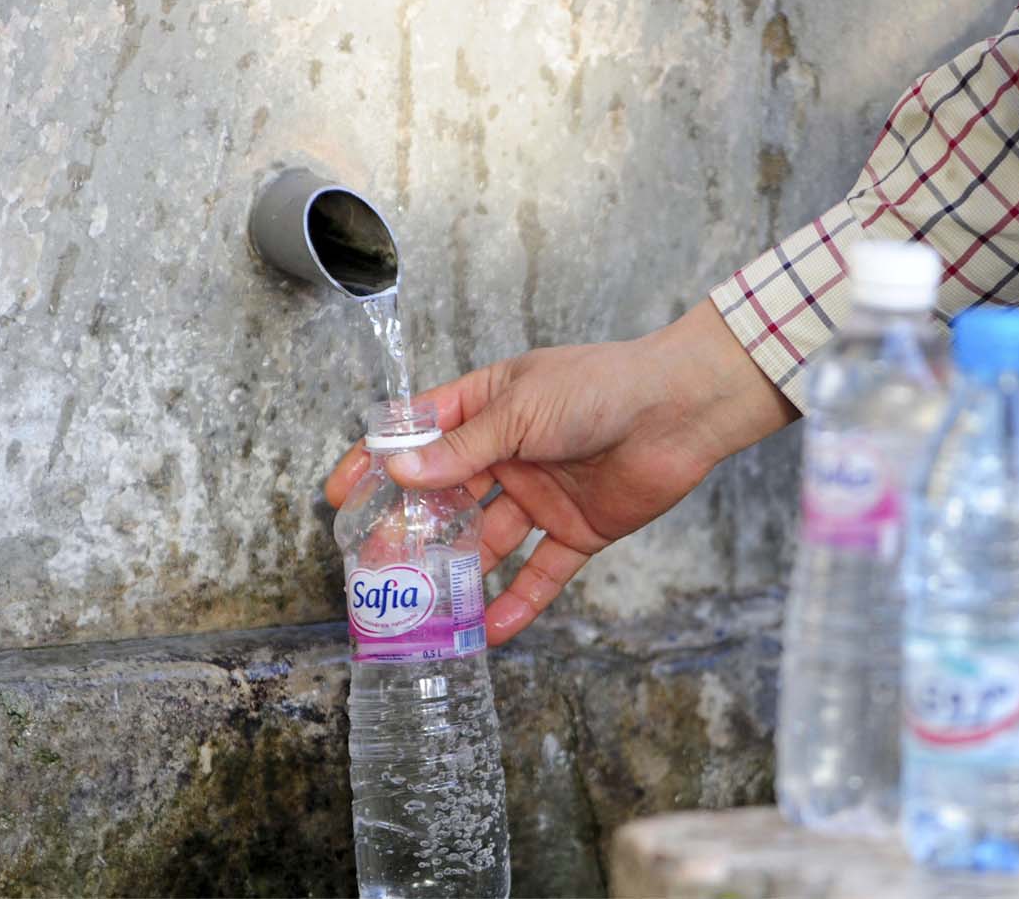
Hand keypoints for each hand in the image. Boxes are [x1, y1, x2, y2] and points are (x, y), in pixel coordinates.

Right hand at [325, 300, 796, 643]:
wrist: (679, 409)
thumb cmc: (600, 387)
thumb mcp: (521, 410)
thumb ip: (464, 449)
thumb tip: (401, 474)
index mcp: (491, 407)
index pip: (420, 436)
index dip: (378, 462)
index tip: (340, 492)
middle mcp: (512, 451)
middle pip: (447, 496)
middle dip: (410, 529)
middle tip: (373, 565)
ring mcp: (543, 492)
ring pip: (488, 540)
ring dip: (458, 572)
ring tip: (422, 607)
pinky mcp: (579, 528)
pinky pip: (542, 571)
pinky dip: (519, 601)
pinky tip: (489, 631)